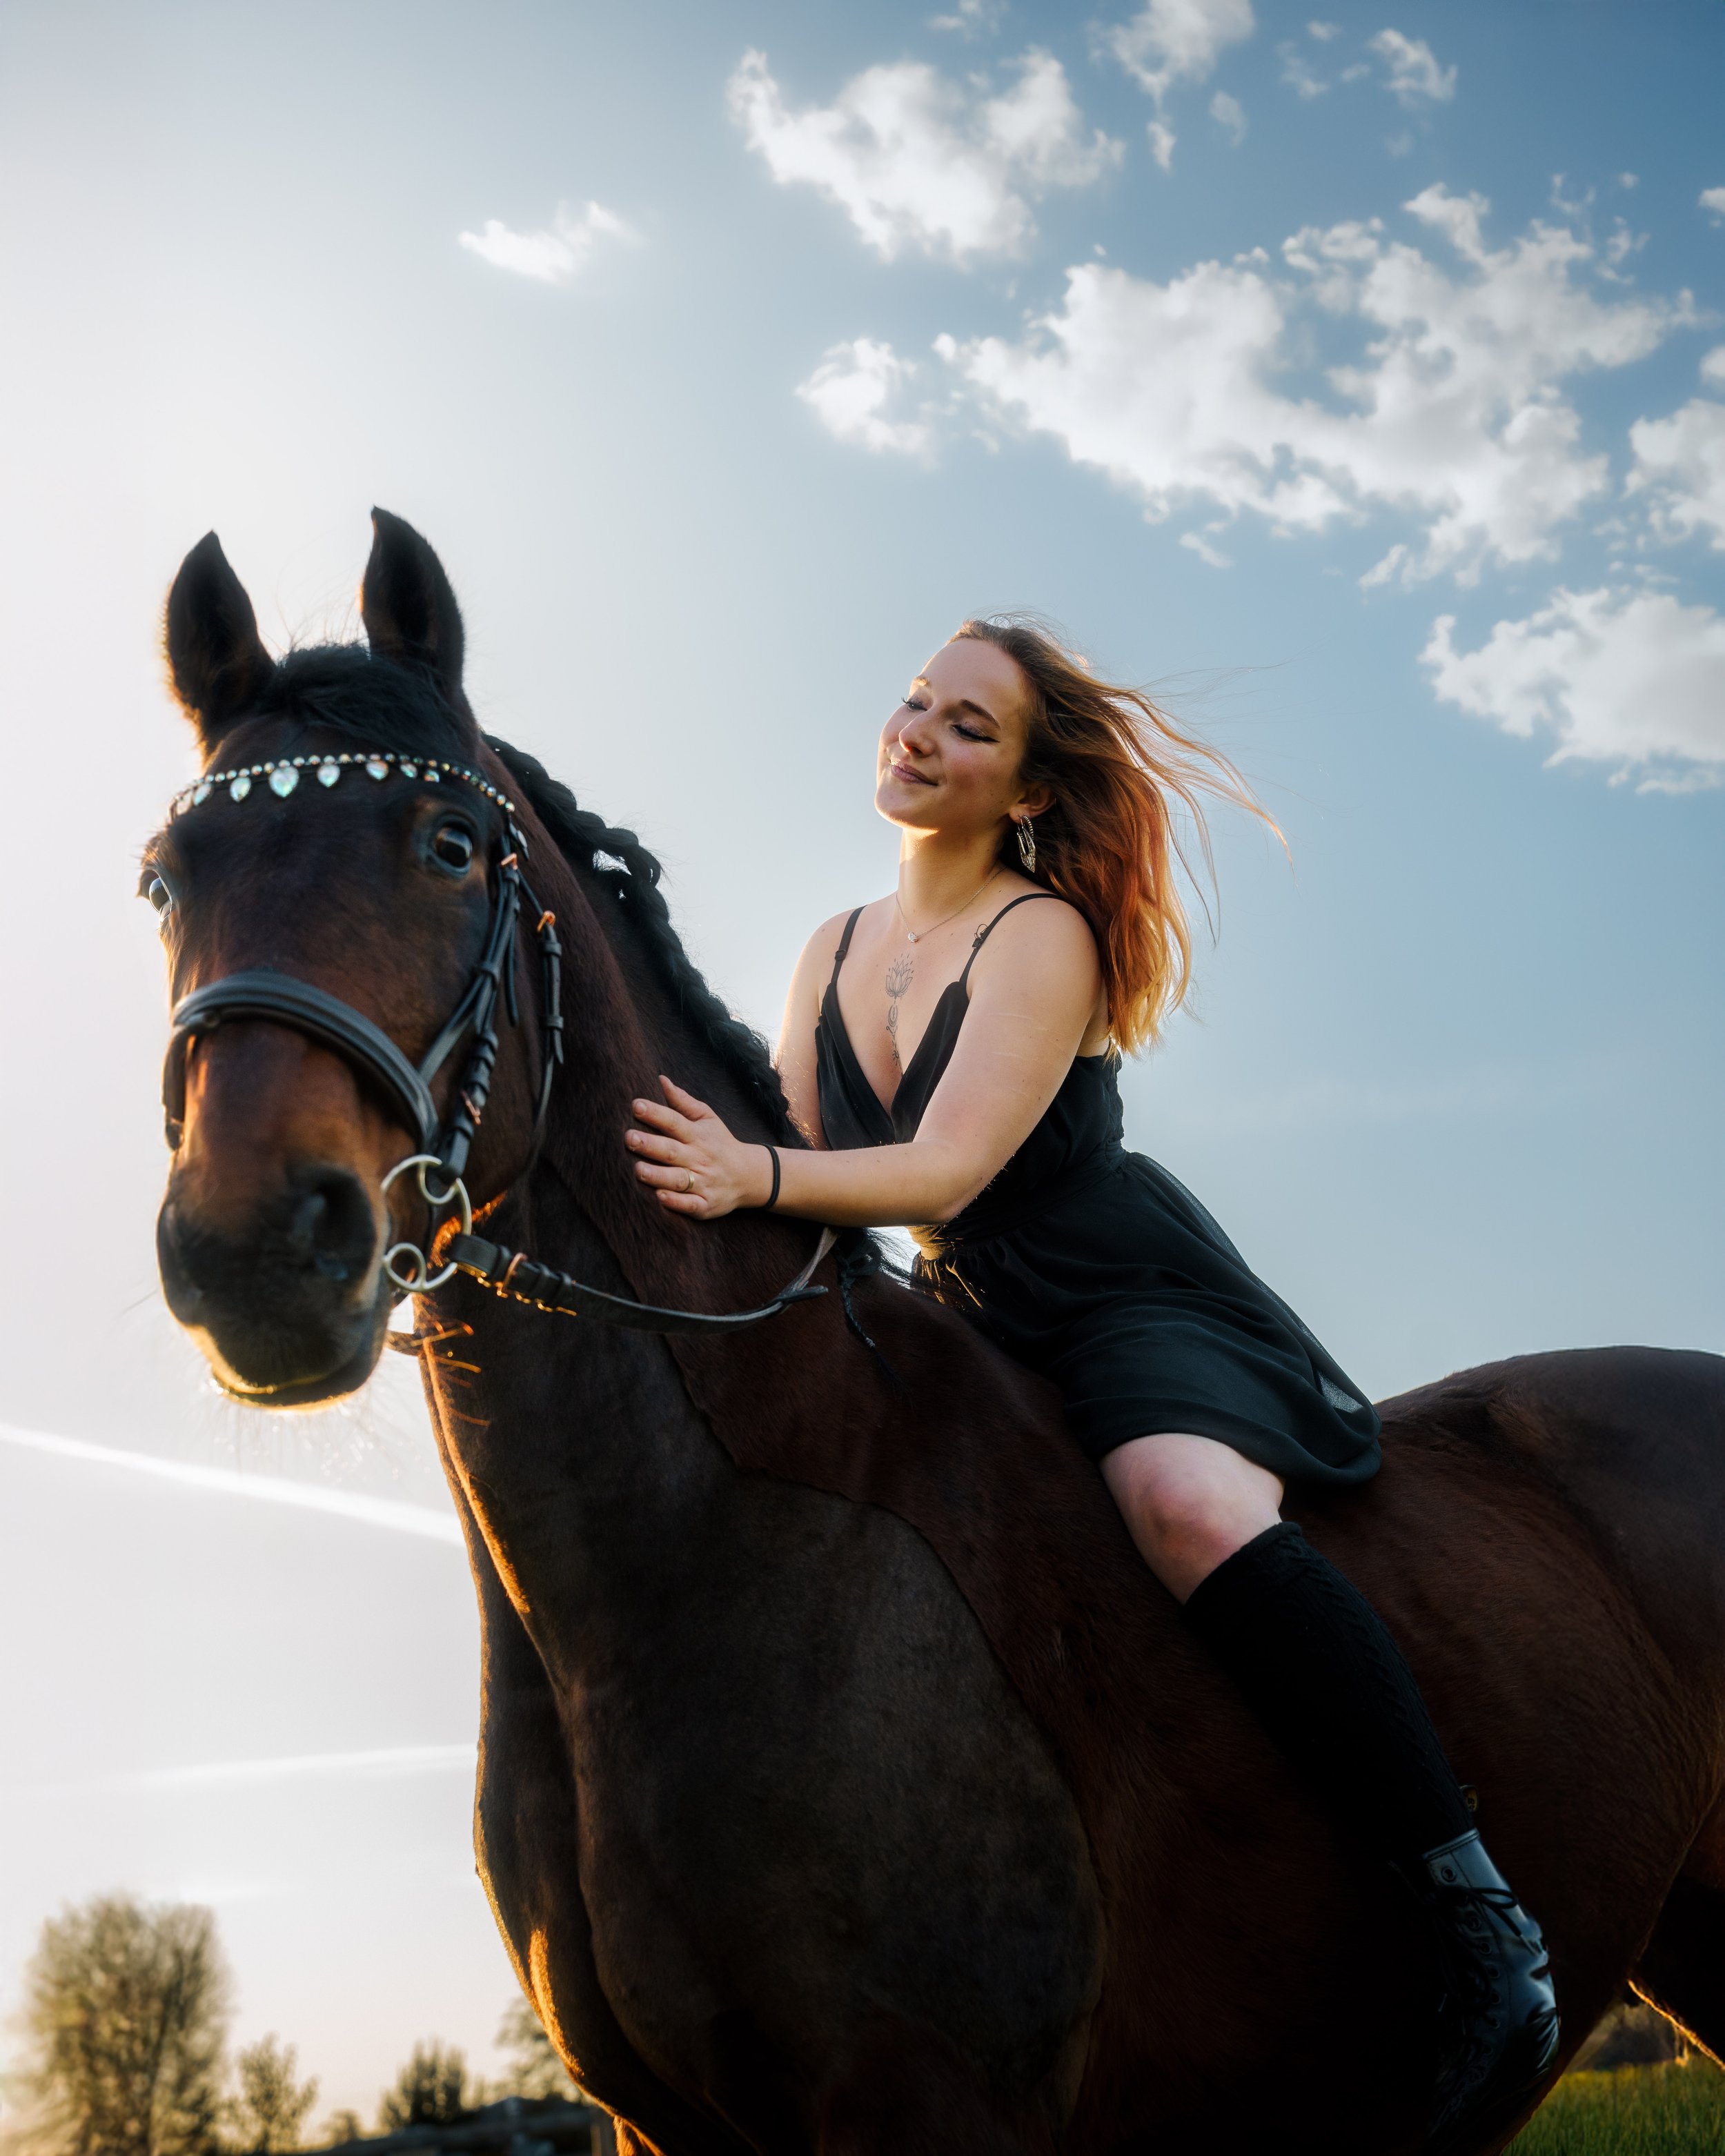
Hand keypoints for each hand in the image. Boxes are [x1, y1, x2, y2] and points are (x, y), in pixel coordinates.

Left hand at [625, 1076, 771, 1218]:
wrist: (748, 1175)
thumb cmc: (720, 1143)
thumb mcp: (707, 1118)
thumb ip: (683, 1102)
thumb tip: (661, 1080)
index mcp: (697, 1135)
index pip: (674, 1122)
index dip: (656, 1114)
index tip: (636, 1106)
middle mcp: (699, 1158)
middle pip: (672, 1151)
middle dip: (650, 1145)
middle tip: (629, 1138)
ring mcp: (703, 1183)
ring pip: (678, 1179)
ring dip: (658, 1175)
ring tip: (638, 1169)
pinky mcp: (705, 1205)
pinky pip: (690, 1204)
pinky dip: (676, 1202)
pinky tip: (660, 1197)